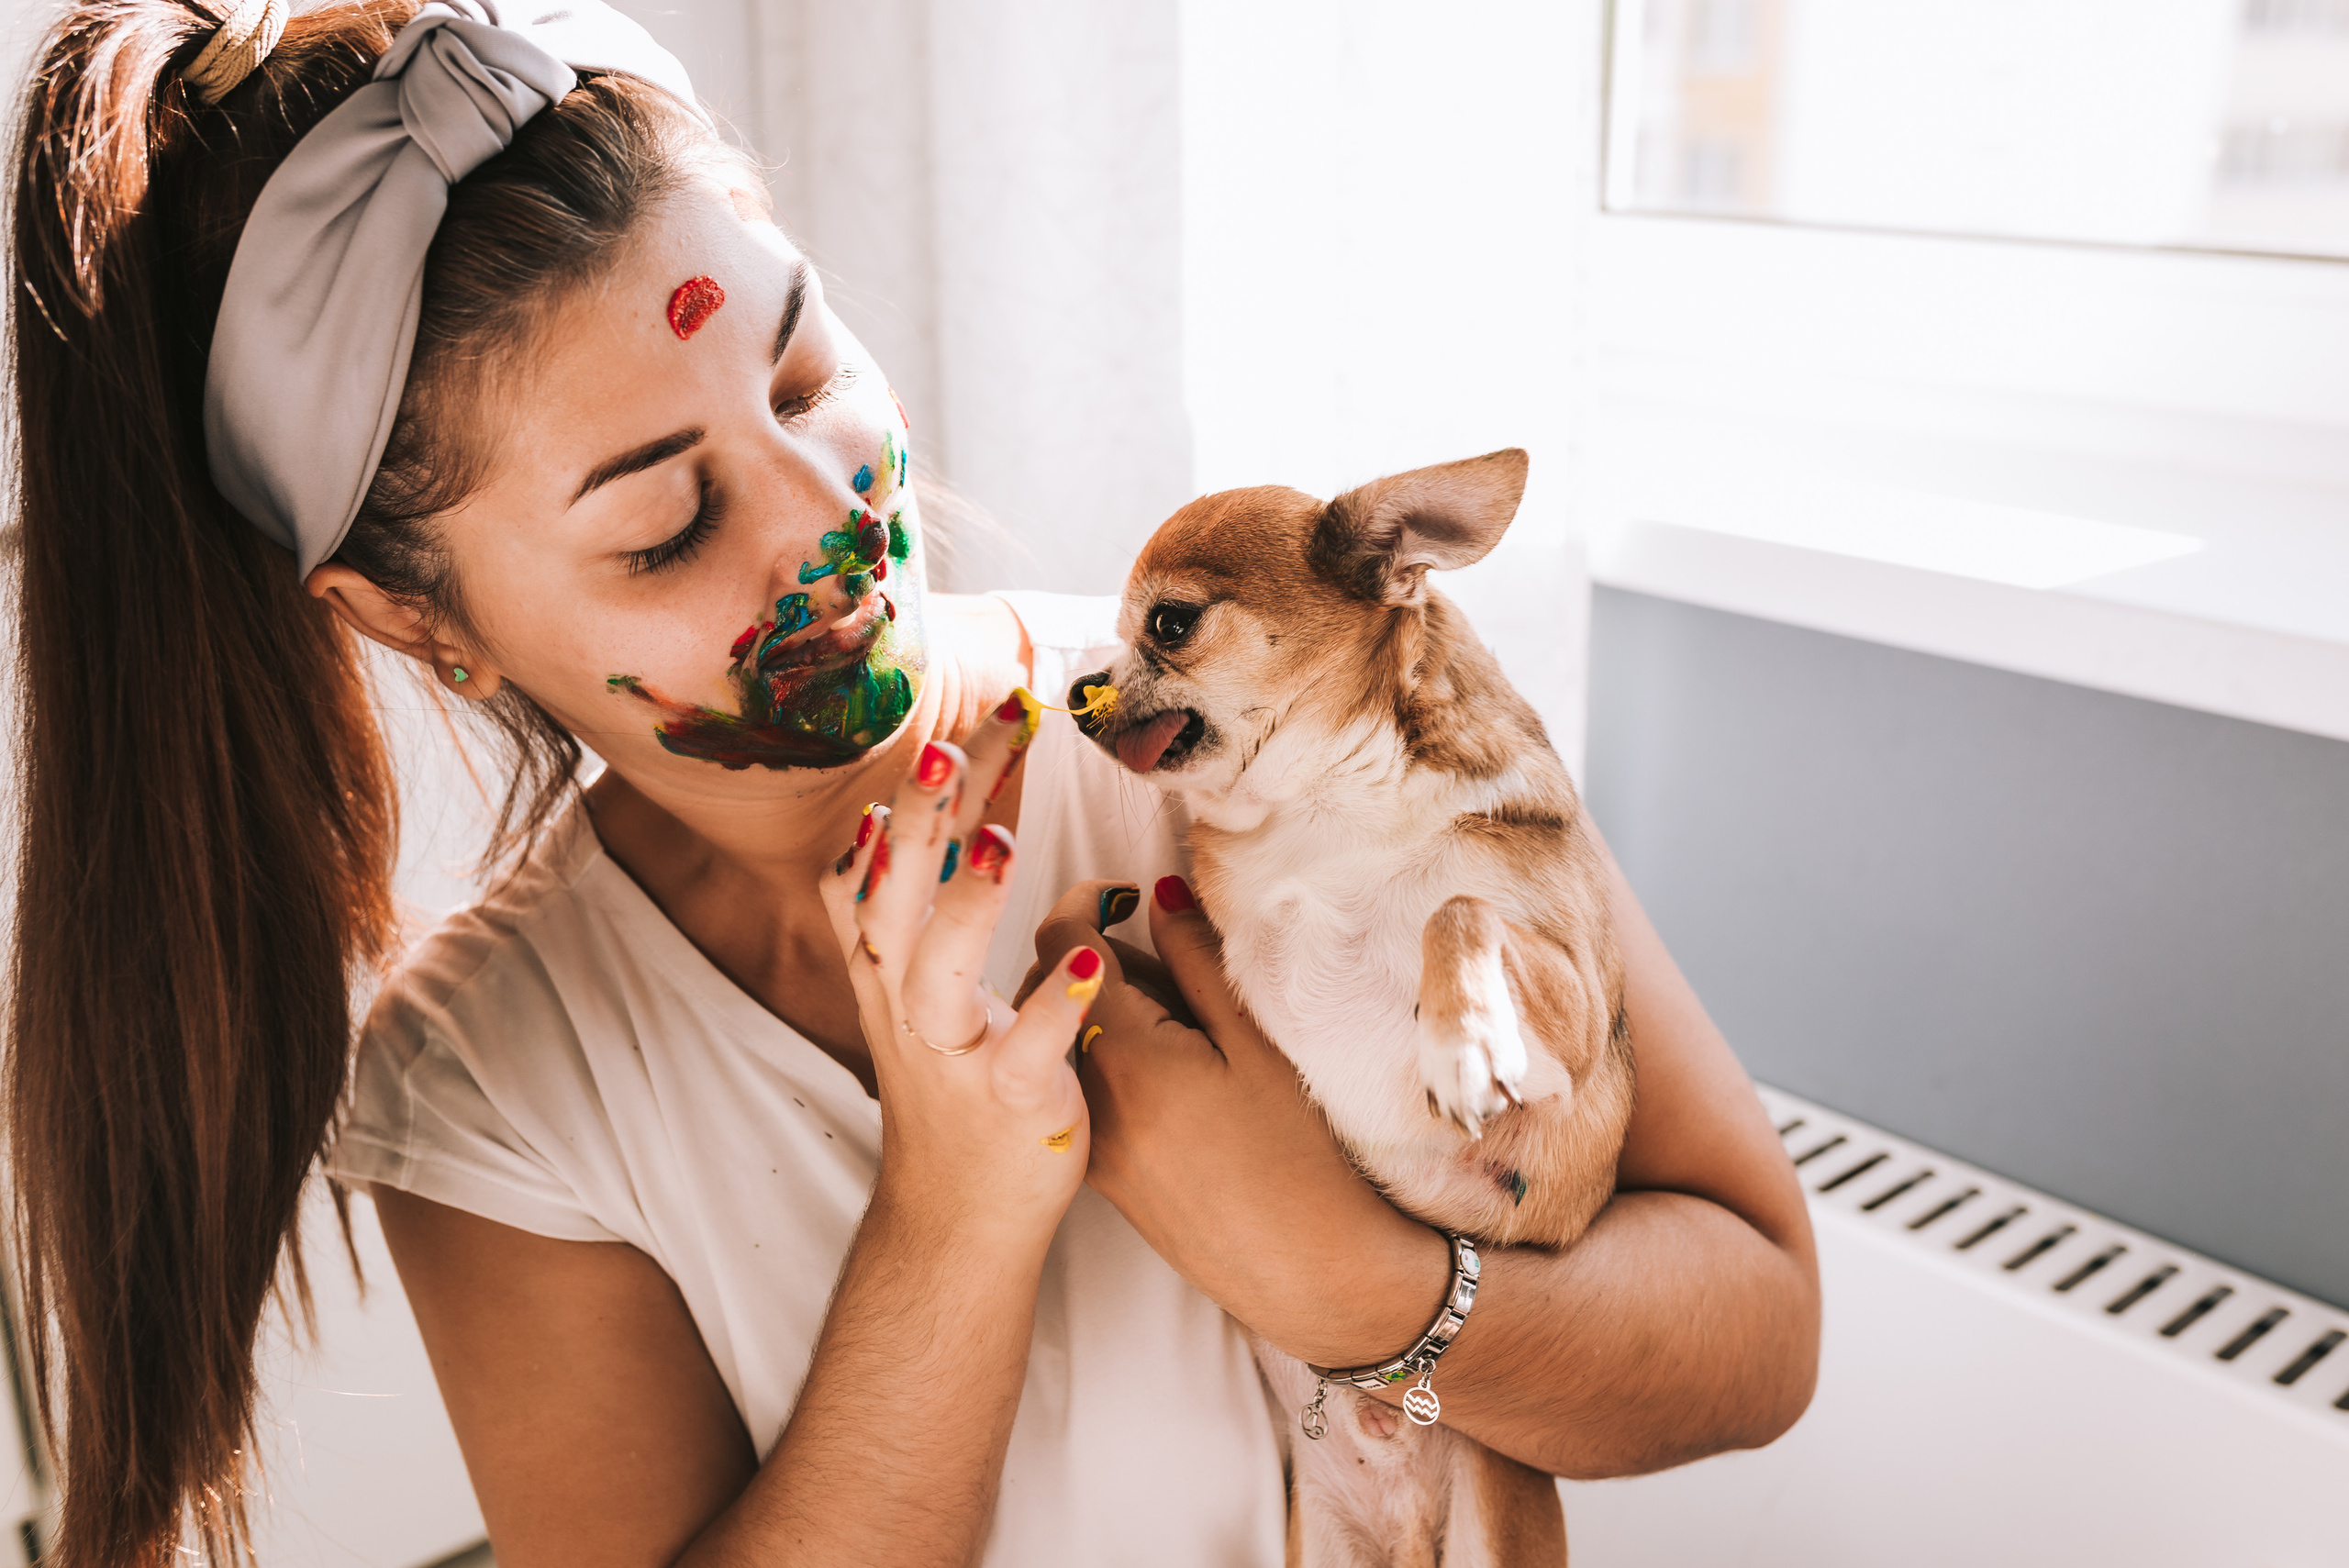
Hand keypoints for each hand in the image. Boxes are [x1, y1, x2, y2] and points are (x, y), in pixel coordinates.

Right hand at [821, 700, 1102, 1247]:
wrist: (955, 1220)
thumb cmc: (957, 1089)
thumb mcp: (930, 987)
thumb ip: (940, 902)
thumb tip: (940, 816)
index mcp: (893, 961)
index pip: (895, 855)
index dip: (925, 789)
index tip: (975, 715)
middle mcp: (907, 999)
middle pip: (903, 890)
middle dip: (929, 813)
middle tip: (956, 738)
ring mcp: (954, 1054)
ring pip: (940, 970)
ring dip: (967, 903)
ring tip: (1002, 842)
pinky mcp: (1009, 1105)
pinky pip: (1025, 1054)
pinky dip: (1053, 1010)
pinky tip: (1091, 961)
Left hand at [1028, 877, 1445, 1364]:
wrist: (1310, 1277)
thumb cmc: (1301, 1158)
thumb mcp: (1260, 1045)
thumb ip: (1200, 963)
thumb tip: (1159, 893)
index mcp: (1123, 1056)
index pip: (1062, 945)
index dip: (1086, 900)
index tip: (1129, 892)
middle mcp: (1086, 1099)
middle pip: (1060, 992)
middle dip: (1109, 959)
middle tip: (1187, 970)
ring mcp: (1089, 1141)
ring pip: (1072, 1039)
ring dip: (1114, 1010)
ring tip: (1196, 1029)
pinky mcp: (1103, 1174)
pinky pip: (1087, 1087)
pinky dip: (1116, 1058)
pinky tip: (1185, 1075)